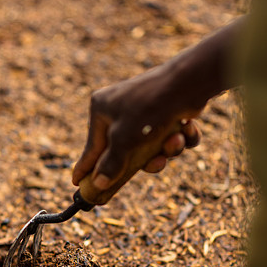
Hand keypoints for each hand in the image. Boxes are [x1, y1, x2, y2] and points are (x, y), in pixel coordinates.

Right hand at [71, 65, 202, 191]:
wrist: (188, 84)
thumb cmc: (149, 108)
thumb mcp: (124, 140)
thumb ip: (111, 164)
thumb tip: (98, 183)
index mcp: (102, 109)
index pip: (92, 147)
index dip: (86, 168)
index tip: (78, 183)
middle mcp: (121, 109)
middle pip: (127, 151)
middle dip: (146, 160)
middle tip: (156, 164)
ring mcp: (146, 111)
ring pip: (152, 147)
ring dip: (167, 149)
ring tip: (176, 140)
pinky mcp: (168, 113)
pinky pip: (171, 137)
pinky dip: (181, 138)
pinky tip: (187, 128)